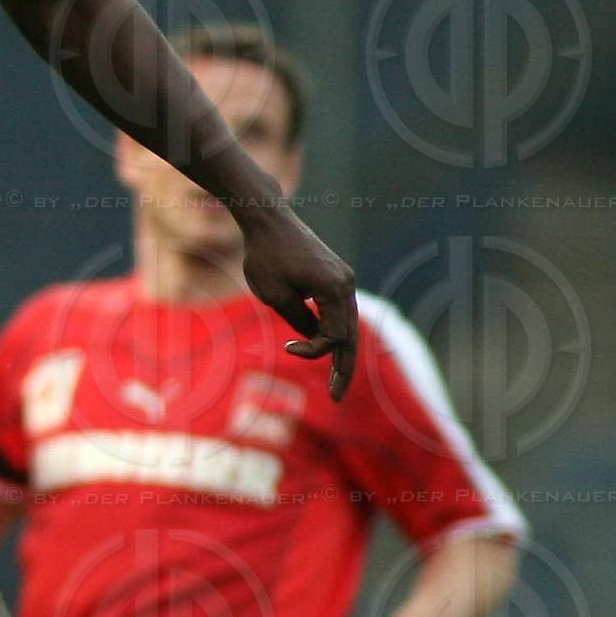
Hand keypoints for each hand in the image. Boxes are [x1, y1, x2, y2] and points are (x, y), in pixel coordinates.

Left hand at [237, 202, 358, 400]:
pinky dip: (333, 329)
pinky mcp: (334, 275)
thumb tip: (315, 339)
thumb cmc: (265, 256)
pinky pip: (338, 309)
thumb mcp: (276, 297)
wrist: (267, 219)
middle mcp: (346, 283)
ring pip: (347, 323)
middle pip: (350, 334)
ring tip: (337, 380)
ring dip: (339, 350)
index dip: (314, 351)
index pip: (335, 336)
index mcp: (336, 290)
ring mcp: (343, 278)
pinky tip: (325, 347)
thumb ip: (299, 322)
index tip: (288, 348)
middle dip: (343, 367)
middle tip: (337, 396)